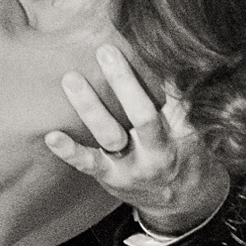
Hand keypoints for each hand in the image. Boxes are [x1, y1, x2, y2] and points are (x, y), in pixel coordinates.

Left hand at [42, 41, 231, 235]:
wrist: (181, 202)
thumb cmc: (186, 152)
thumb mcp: (194, 127)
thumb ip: (181, 97)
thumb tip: (168, 54)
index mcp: (182, 134)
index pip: (173, 99)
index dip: (157, 75)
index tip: (145, 43)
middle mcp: (157, 152)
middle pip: (142, 115)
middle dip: (124, 82)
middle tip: (106, 50)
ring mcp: (131, 166)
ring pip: (110, 135)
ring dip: (90, 106)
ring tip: (71, 78)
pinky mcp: (109, 177)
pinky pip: (88, 164)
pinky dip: (69, 150)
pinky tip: (52, 135)